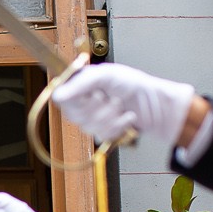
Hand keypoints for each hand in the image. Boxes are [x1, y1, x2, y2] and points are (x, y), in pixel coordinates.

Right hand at [53, 63, 195, 145]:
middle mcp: (82, 102)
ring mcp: (91, 119)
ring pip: (88, 127)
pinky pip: (101, 135)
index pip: (61, 98)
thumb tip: (58, 94)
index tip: (94, 94)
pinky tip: (126, 117)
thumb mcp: (106, 76)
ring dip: (110, 117)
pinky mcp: (102, 132)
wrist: (155, 104)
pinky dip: (118, 126)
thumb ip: (81, 84)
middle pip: (74, 115)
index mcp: (79, 85)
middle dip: (99, 107)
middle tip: (110, 97)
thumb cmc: (133, 84)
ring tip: (121, 106)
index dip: (77, 100)